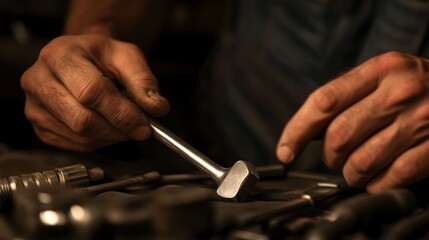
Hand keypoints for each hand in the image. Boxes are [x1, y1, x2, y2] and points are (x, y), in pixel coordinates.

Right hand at [21, 34, 169, 150]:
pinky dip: (99, 141)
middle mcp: (38, 80)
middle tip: (139, 128)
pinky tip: (106, 125)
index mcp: (60, 55)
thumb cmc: (102, 57)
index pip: (92, 92)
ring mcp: (34, 105)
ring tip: (122, 121)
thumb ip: (143, 81)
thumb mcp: (128, 57)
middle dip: (118, 129)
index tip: (145, 125)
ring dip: (111, 136)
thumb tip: (157, 109)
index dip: (122, 113)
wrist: (80, 59)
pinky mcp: (39, 126)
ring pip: (80, 136)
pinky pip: (75, 145)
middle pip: (82, 119)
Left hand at [277, 52, 428, 192]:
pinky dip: (376, 184)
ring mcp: (421, 120)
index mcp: (380, 70)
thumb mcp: (383, 77)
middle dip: (328, 156)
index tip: (286, 150)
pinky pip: (391, 178)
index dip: (297, 130)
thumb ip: (345, 97)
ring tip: (356, 168)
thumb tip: (305, 130)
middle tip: (334, 158)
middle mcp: (400, 91)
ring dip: (350, 173)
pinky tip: (378, 177)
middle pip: (338, 136)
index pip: (323, 102)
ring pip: (360, 162)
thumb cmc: (417, 87)